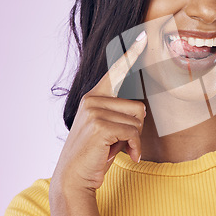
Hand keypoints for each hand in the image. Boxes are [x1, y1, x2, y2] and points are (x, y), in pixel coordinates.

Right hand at [51, 31, 147, 192]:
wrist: (74, 178)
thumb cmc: (95, 154)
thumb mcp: (106, 128)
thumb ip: (118, 113)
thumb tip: (141, 107)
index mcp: (94, 96)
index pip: (116, 71)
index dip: (131, 54)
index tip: (142, 37)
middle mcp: (93, 99)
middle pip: (139, 105)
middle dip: (136, 128)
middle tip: (119, 142)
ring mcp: (94, 111)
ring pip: (139, 120)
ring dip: (134, 139)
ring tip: (117, 148)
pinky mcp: (100, 125)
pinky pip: (134, 133)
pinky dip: (135, 148)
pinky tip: (126, 155)